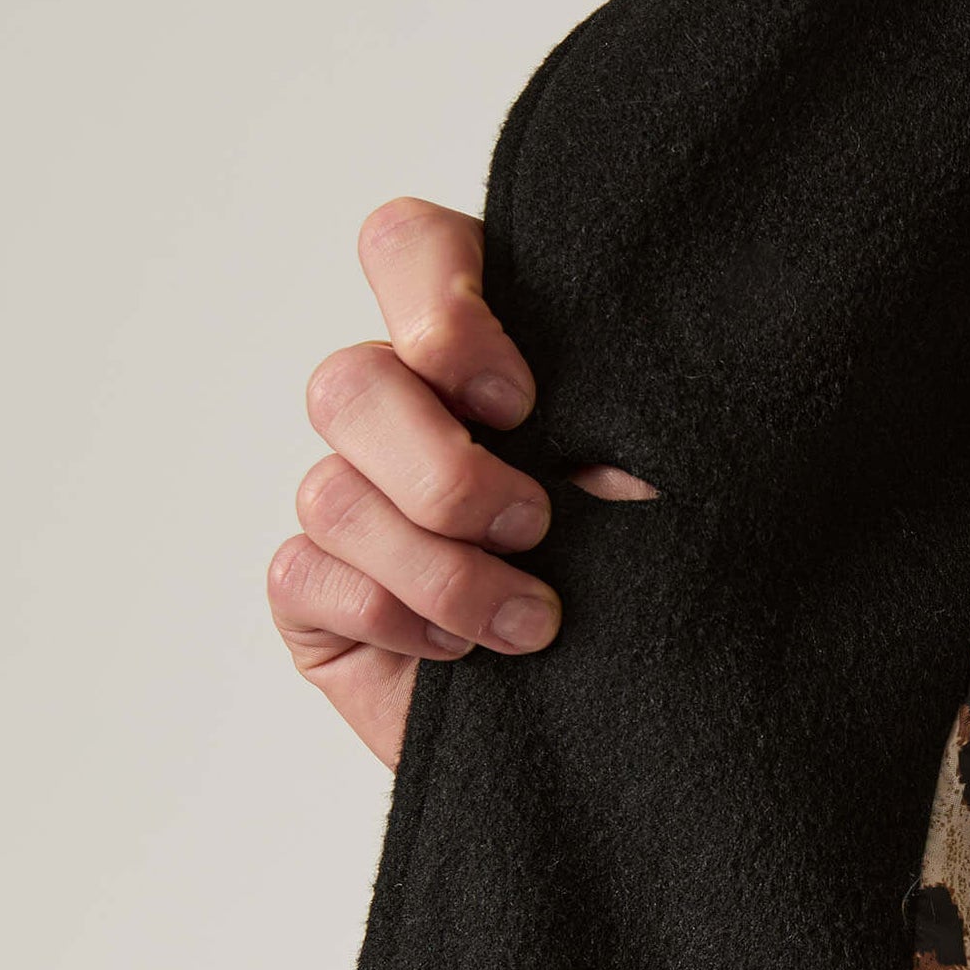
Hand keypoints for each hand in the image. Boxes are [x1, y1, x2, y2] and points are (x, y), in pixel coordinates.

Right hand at [268, 198, 646, 767]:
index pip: (406, 248)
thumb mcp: (664, 483)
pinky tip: (462, 655)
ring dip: (440, 566)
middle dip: (445, 470)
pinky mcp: (318, 592)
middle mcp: (402, 410)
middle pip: (349, 382)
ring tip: (533, 622)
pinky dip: (394, 616)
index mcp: (483, 346)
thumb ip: (617, 418)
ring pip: (331, 490)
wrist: (636, 721)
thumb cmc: (657, 584)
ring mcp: (350, 499)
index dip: (437, 302)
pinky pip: (304, 574)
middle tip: (537, 524)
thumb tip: (587, 429)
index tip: (522, 397)